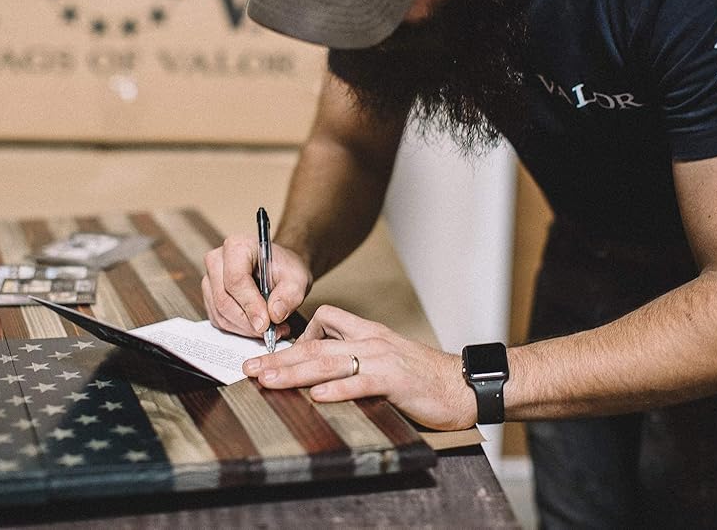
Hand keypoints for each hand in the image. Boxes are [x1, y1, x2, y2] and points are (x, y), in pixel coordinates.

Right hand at [201, 234, 311, 337]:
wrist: (280, 269)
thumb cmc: (286, 268)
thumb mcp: (297, 279)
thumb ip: (289, 296)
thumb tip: (274, 315)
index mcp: (237, 246)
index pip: (236, 280)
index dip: (250, 305)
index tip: (266, 324)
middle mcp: (217, 260)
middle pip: (224, 299)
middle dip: (248, 322)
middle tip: (272, 332)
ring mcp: (210, 279)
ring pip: (220, 314)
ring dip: (245, 329)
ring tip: (271, 330)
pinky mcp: (209, 297)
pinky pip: (219, 320)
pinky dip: (239, 329)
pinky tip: (258, 326)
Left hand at [243, 305, 476, 429]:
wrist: (465, 386)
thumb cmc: (426, 379)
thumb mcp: (388, 361)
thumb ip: (358, 362)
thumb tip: (325, 377)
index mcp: (368, 334)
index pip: (325, 319)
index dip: (297, 336)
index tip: (275, 355)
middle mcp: (371, 341)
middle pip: (315, 344)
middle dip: (279, 357)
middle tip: (251, 370)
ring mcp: (382, 359)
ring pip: (328, 361)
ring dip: (294, 371)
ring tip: (268, 380)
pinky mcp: (394, 381)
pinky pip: (360, 382)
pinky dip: (337, 389)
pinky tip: (317, 397)